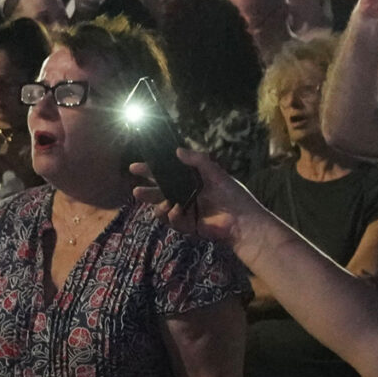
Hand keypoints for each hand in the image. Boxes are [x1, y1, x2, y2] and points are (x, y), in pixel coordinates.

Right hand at [132, 145, 272, 255]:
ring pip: (162, 210)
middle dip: (146, 192)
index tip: (135, 167)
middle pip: (159, 193)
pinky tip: (178, 210)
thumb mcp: (215, 173)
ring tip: (164, 202)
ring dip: (159, 206)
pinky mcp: (189, 226)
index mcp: (191, 181)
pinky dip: (173, 216)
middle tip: (137, 191)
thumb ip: (198, 160)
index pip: (167, 174)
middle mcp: (186, 196)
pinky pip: (173, 221)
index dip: (150, 171)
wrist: (243, 221)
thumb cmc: (233, 195)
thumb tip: (177, 150)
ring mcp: (186, 212)